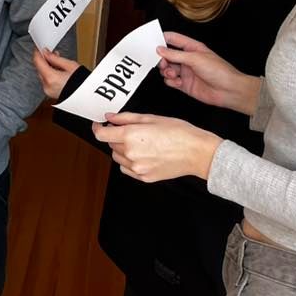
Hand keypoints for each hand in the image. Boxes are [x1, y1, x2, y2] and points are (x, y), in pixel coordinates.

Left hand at [33, 48, 80, 98]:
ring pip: (43, 75)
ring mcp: (48, 91)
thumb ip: (55, 58)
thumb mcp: (70, 65)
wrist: (88, 95)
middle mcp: (47, 86)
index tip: (40, 48)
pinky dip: (50, 76)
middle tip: (51, 54)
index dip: (38, 53)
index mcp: (51, 78)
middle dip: (44, 60)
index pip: (38, 61)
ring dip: (47, 68)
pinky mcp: (51, 94)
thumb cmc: (83, 83)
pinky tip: (58, 72)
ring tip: (58, 63)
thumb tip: (46, 53)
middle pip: (40, 69)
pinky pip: (47, 82)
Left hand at [93, 114, 220, 181]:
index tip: (99, 125)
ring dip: (122, 150)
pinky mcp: (144, 177)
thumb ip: (126, 118)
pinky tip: (143, 155)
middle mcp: (131, 153)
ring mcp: (137, 168)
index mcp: (131, 135)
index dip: (97, 128)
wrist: (197, 153)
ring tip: (141, 143)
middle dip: (116, 137)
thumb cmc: (179, 133)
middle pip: (111, 145)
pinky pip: (127, 169)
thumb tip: (110, 118)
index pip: (101, 134)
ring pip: (117, 158)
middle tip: (132, 131)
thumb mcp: (151, 118)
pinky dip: (129, 162)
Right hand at [157, 32, 258, 114]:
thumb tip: (160, 49)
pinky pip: (170, 81)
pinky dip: (171, 82)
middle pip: (167, 56)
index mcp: (192, 48)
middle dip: (162, 59)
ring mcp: (186, 72)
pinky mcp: (185, 84)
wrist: (229, 91)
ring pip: (167, 69)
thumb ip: (175, 54)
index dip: (163, 38)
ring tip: (172, 73)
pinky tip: (178, 82)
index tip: (152, 40)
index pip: (174, 39)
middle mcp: (188, 59)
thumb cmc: (219, 71)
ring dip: (166, 71)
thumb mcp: (195, 58)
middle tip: (162, 62)